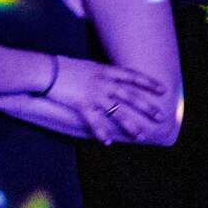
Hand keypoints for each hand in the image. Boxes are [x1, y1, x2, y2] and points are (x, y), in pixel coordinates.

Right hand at [46, 56, 168, 144]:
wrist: (44, 69)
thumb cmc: (60, 66)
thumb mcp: (83, 65)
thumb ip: (96, 72)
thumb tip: (103, 76)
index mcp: (103, 70)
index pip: (131, 76)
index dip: (148, 83)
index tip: (162, 89)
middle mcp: (102, 82)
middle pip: (130, 95)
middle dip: (147, 107)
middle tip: (160, 117)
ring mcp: (92, 93)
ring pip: (116, 111)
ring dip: (129, 124)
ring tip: (140, 136)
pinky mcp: (80, 104)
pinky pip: (94, 121)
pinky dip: (101, 132)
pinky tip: (108, 143)